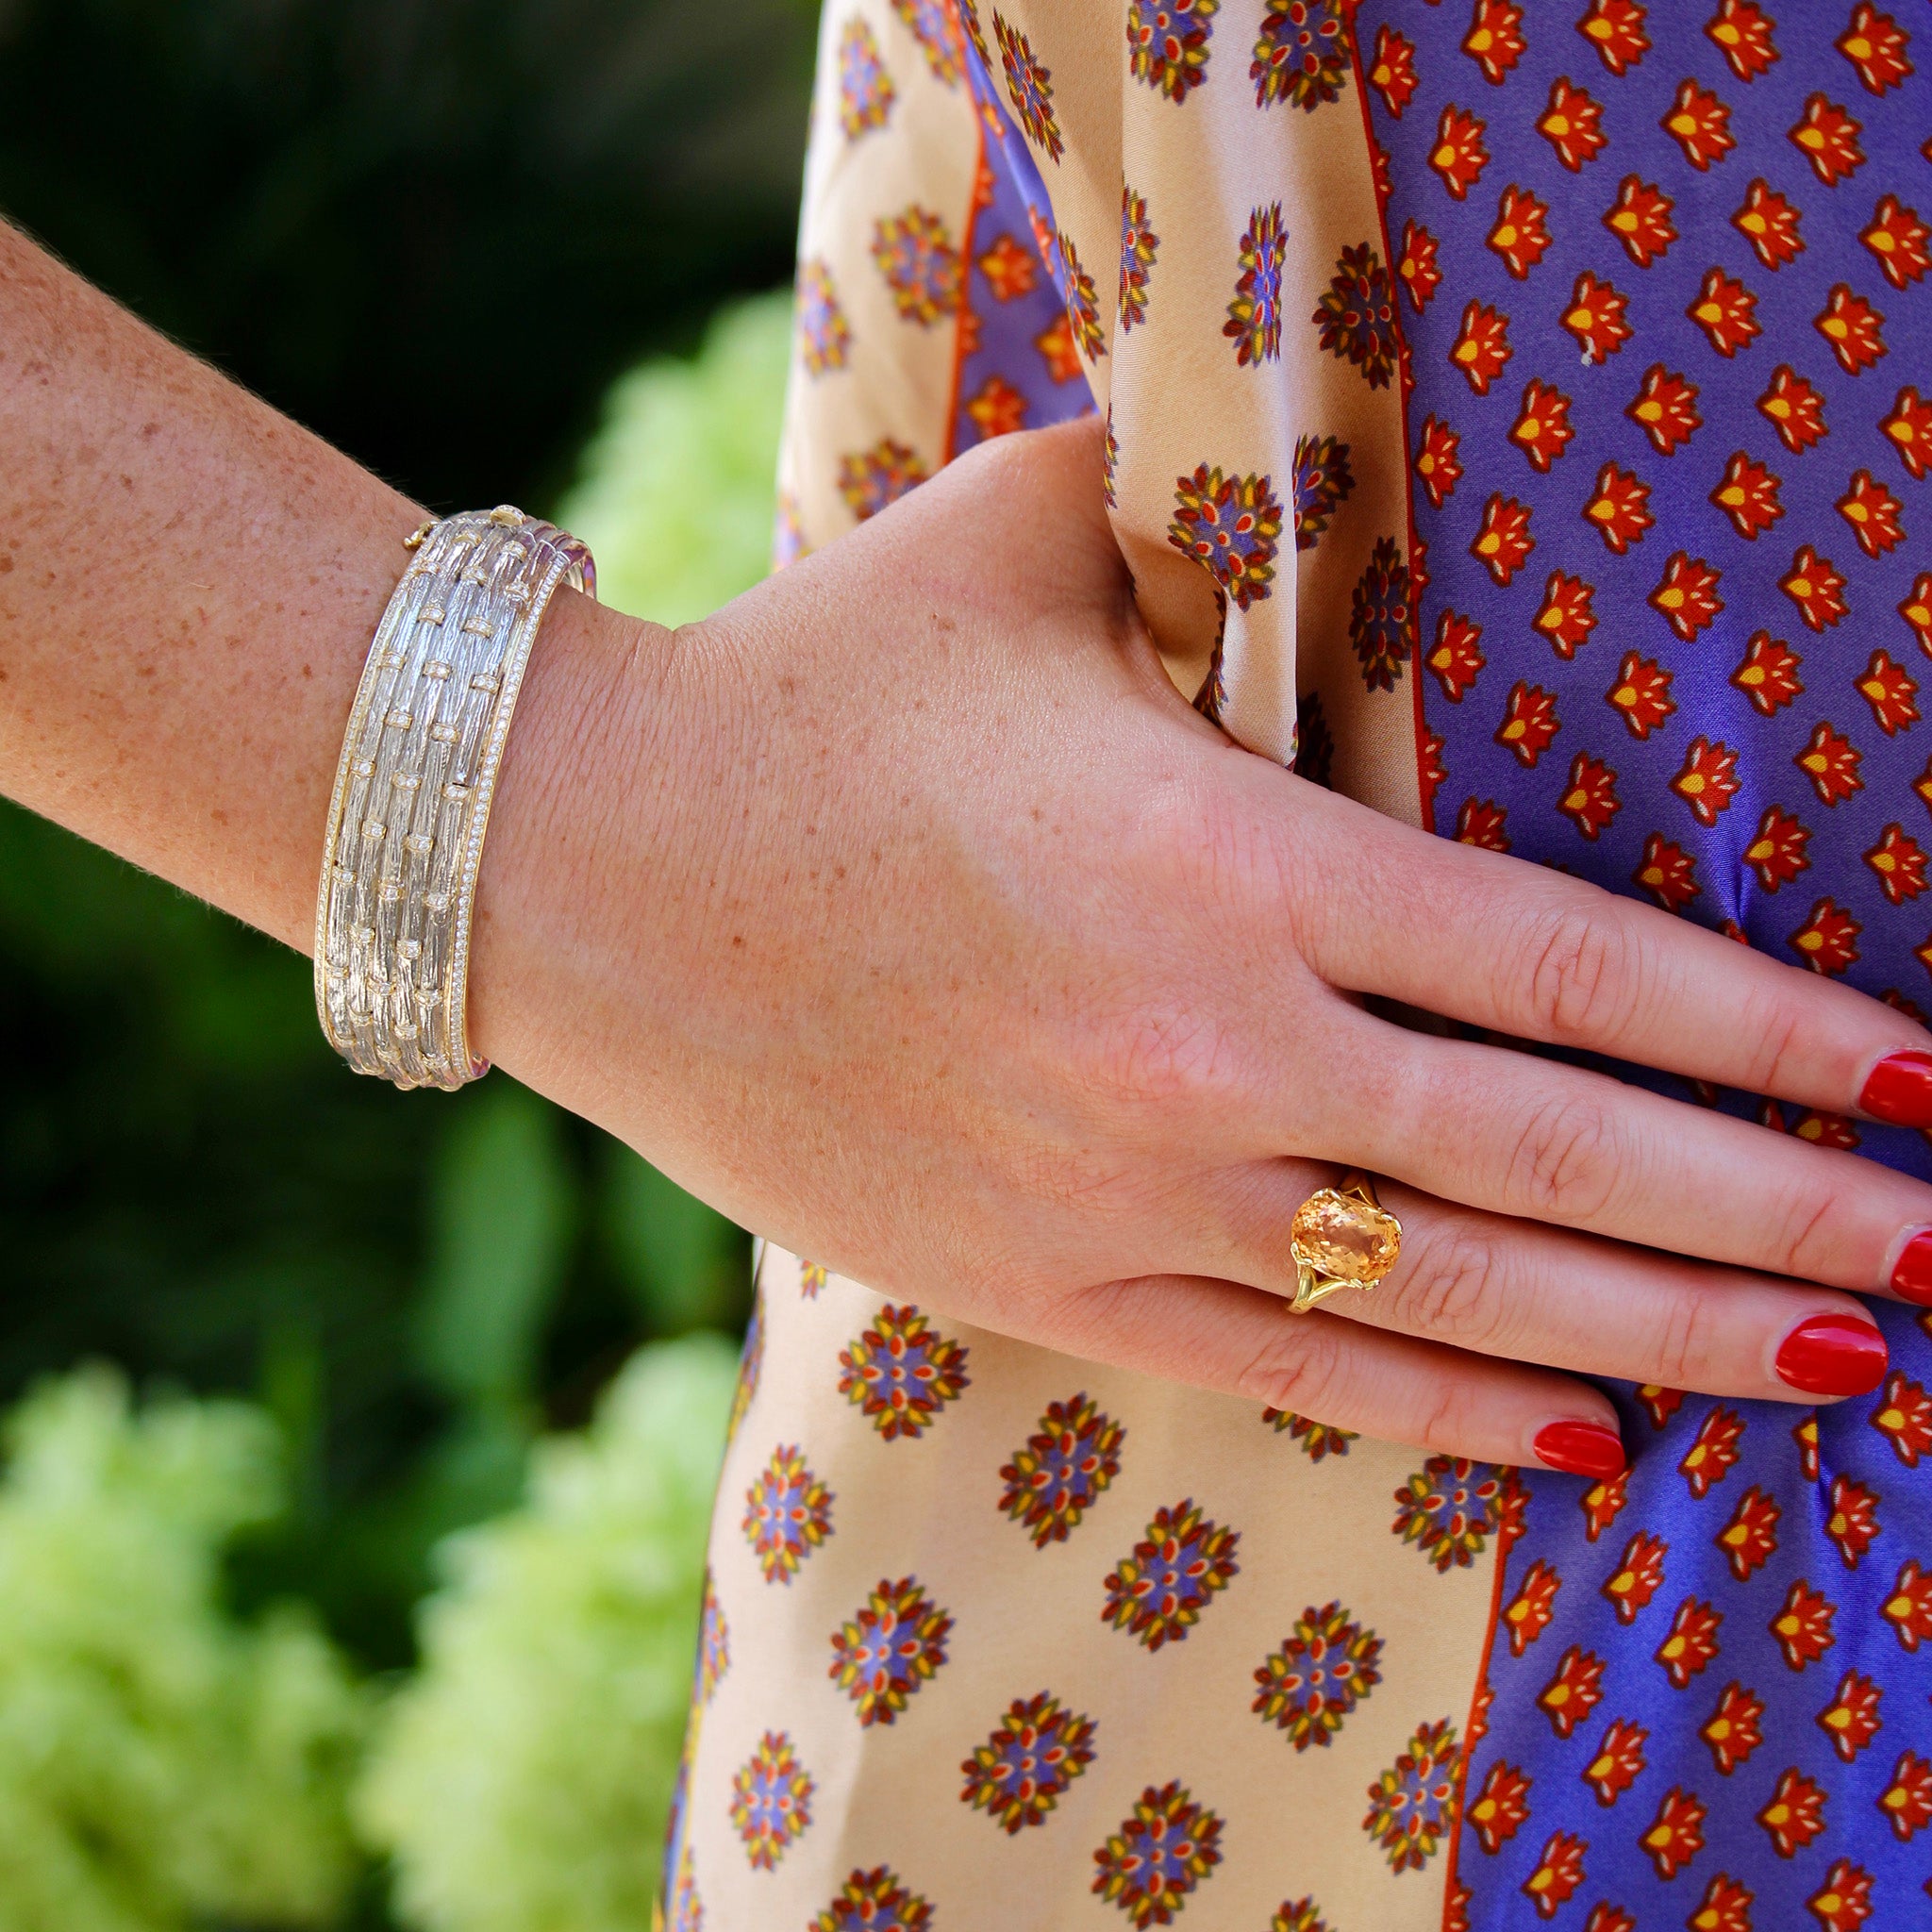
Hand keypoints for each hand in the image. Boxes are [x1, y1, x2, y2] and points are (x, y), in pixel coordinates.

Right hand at [483, 413, 1931, 1474]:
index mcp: (1218, 855)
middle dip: (1770, 1214)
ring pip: (1441, 1300)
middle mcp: (1197, 1046)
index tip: (1907, 1076)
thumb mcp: (1020, 546)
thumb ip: (1209, 522)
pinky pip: (1280, 1373)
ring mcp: (1118, 1190)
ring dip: (1658, 1339)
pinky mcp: (1033, 1280)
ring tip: (1828, 1368)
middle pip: (1546, 1163)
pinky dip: (1445, 1413)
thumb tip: (1319, 497)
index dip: (1755, 1032)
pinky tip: (1582, 1443)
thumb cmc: (808, 686)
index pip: (1557, 965)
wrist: (589, 863)